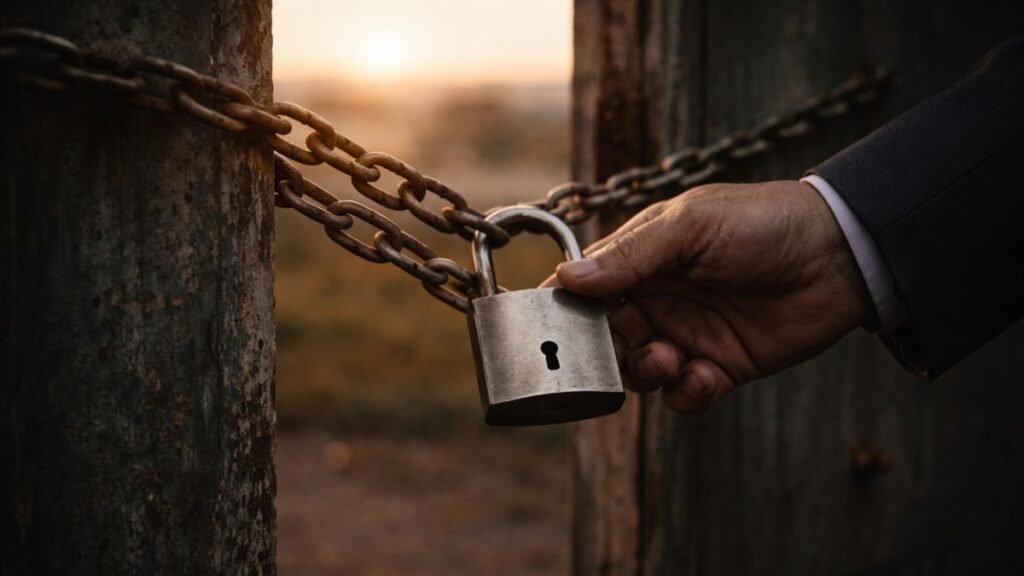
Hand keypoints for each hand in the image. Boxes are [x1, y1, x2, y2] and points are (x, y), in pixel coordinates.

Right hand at [550, 180, 870, 412]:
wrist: (840, 255)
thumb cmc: (762, 223)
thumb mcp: (691, 227)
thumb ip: (629, 256)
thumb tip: (565, 278)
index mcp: (640, 258)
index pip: (584, 288)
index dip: (564, 310)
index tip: (550, 329)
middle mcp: (657, 298)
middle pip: (604, 339)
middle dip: (605, 352)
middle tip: (626, 347)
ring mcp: (687, 334)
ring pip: (638, 372)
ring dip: (645, 372)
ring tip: (671, 357)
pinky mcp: (720, 366)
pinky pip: (683, 395)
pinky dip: (687, 393)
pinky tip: (707, 376)